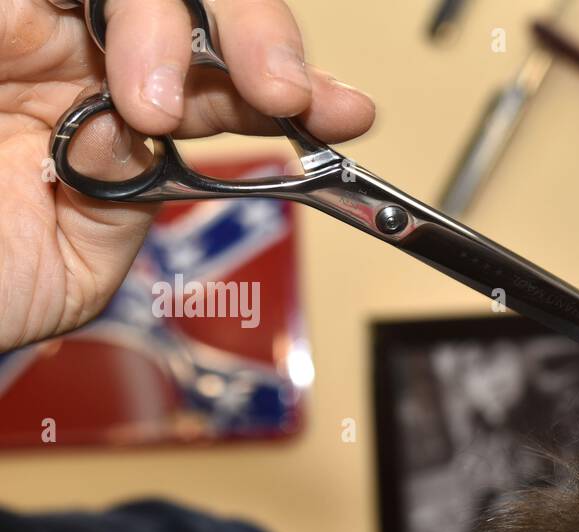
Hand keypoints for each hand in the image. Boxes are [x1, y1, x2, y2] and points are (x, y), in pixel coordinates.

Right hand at [0, 0, 374, 351]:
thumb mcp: (72, 259)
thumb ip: (137, 198)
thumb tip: (183, 142)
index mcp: (110, 115)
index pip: (226, 80)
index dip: (295, 88)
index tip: (347, 114)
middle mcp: (77, 53)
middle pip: (199, 4)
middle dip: (259, 36)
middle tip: (288, 93)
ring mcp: (29, 19)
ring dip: (179, 26)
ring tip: (164, 107)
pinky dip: (127, 9)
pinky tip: (132, 78)